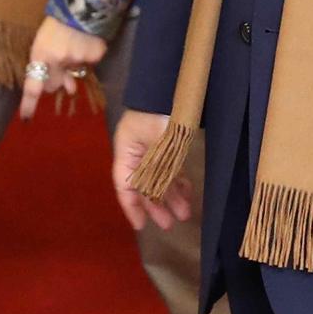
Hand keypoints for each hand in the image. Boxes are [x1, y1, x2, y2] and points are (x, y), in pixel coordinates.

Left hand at [17, 16, 106, 119]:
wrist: (79, 6)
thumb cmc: (54, 23)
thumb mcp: (42, 41)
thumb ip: (45, 63)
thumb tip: (58, 87)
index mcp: (40, 54)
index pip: (33, 85)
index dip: (29, 103)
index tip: (25, 118)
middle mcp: (58, 61)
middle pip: (54, 86)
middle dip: (54, 80)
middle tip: (57, 63)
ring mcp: (77, 60)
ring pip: (72, 76)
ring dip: (70, 69)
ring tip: (71, 47)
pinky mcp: (94, 57)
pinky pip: (88, 66)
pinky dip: (85, 59)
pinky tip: (84, 44)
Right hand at [112, 108, 192, 230]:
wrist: (171, 87)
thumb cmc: (158, 114)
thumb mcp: (157, 144)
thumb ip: (157, 170)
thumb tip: (158, 195)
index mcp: (126, 151)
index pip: (124, 185)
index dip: (131, 207)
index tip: (141, 226)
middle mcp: (137, 153)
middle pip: (144, 185)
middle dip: (156, 206)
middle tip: (169, 225)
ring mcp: (154, 148)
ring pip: (160, 178)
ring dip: (171, 196)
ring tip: (185, 213)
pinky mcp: (169, 144)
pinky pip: (172, 168)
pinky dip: (178, 181)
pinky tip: (188, 193)